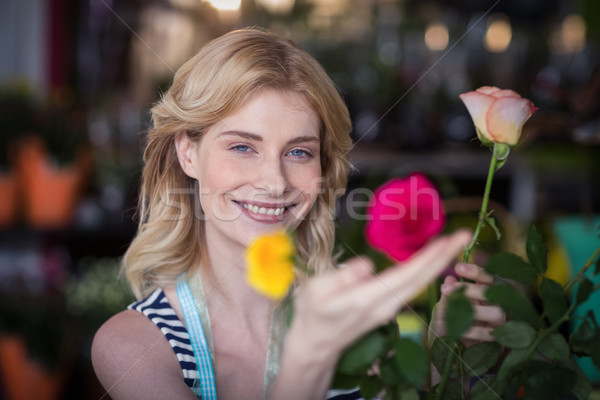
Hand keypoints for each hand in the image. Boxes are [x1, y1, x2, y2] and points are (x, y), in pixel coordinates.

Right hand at [270, 230, 471, 399]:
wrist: (317, 344)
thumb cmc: (313, 313)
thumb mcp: (317, 291)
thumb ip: (343, 277)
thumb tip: (368, 264)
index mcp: (369, 299)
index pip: (406, 275)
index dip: (429, 257)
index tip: (448, 240)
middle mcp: (386, 305)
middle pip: (421, 279)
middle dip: (444, 256)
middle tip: (465, 234)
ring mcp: (390, 308)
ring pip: (420, 283)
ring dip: (439, 262)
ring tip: (453, 243)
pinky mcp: (389, 307)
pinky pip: (413, 286)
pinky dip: (427, 270)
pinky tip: (433, 259)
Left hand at [432, 263, 505, 345]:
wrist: (443, 360)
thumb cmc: (444, 329)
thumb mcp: (442, 311)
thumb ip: (448, 296)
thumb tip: (450, 278)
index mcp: (482, 295)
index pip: (486, 278)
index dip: (475, 272)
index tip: (458, 267)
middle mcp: (494, 305)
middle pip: (492, 291)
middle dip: (470, 288)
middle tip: (446, 289)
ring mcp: (499, 324)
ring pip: (497, 310)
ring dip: (475, 309)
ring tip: (455, 310)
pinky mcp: (500, 341)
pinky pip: (493, 333)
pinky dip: (476, 330)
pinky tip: (461, 329)